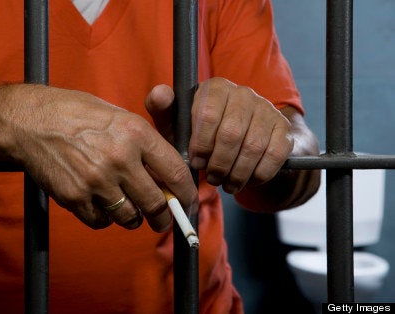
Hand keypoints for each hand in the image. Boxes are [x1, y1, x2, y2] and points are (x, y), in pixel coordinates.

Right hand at [10, 85, 197, 230]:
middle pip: (156, 204)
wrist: (28, 122)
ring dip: (131, 218)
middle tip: (161, 220)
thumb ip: (143, 142)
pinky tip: (97, 203)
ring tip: (126, 210)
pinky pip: (100, 221)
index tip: (187, 202)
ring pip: (129, 218)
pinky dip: (103, 218)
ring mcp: (96, 180)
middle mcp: (120, 158)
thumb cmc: (73, 114)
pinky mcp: (75, 197)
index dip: (186, 193)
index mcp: (135, 132)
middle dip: (163, 217)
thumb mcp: (116, 115)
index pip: (176, 172)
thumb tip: (166, 175)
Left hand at [146, 78, 293, 194]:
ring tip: (225, 183)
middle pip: (232, 133)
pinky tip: (245, 181)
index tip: (195, 162)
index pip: (209, 115)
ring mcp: (266, 109)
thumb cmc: (197, 134)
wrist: (236, 143)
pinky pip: (274, 155)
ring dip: (237, 172)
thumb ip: (163, 109)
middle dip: (218, 163)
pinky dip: (258, 174)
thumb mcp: (176, 123)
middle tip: (211, 178)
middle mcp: (243, 93)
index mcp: (215, 88)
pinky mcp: (283, 128)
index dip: (201, 145)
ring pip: (253, 147)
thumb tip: (160, 94)